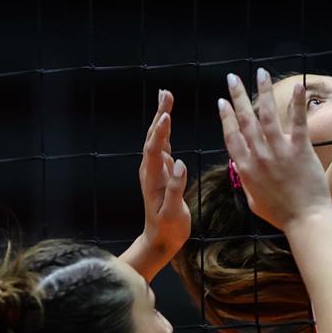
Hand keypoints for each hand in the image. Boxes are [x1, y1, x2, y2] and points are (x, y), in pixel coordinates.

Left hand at [137, 90, 190, 256]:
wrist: (160, 239)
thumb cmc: (168, 228)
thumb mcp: (173, 213)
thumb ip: (176, 188)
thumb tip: (180, 163)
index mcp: (153, 178)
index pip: (155, 150)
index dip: (160, 132)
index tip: (167, 114)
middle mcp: (151, 170)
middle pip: (153, 137)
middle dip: (160, 114)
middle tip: (166, 93)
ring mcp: (155, 170)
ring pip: (157, 138)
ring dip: (161, 117)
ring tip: (166, 97)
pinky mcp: (161, 172)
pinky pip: (162, 145)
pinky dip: (165, 129)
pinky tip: (167, 119)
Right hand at [218, 69, 331, 230]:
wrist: (305, 220)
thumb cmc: (280, 214)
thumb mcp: (253, 200)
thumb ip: (246, 182)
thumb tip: (241, 170)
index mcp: (245, 168)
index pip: (231, 136)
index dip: (226, 117)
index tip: (222, 102)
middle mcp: (259, 156)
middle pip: (245, 120)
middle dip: (237, 96)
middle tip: (232, 78)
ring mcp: (278, 152)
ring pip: (267, 115)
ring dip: (263, 91)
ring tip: (260, 72)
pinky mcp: (299, 150)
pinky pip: (297, 122)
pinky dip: (296, 102)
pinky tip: (297, 85)